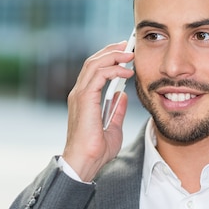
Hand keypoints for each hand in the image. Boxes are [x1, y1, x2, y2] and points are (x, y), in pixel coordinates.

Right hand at [62, 41, 134, 181]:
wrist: (85, 163)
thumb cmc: (96, 150)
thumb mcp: (114, 127)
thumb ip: (117, 111)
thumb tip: (123, 97)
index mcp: (85, 98)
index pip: (95, 70)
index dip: (109, 58)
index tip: (125, 53)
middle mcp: (79, 93)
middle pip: (93, 61)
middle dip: (111, 50)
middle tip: (128, 45)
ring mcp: (80, 95)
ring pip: (94, 64)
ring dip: (113, 55)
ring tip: (130, 54)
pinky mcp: (84, 99)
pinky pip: (98, 75)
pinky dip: (113, 69)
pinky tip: (127, 71)